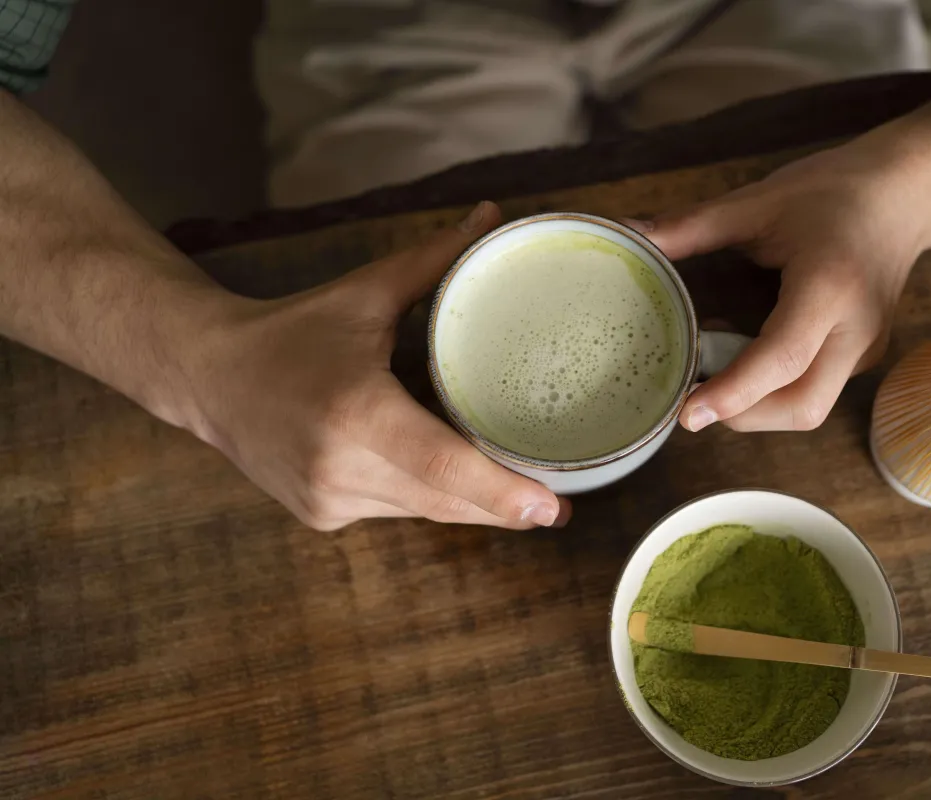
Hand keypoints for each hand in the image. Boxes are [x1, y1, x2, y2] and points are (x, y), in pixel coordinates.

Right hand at [182, 202, 569, 530]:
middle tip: (557, 504)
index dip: (501, 494)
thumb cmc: (293, 329)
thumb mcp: (364, 293)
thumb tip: (493, 217)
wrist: (206, 375)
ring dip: (466, 504)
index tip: (551, 508)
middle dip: (502, 508)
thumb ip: (435, 260)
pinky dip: (422, 497)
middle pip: (444, 502)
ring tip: (514, 494)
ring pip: (423, 512)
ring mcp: (328, 499)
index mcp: (358, 411)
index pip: (443, 466)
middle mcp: (341, 465)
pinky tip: (439, 478)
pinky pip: (393, 512)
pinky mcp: (321, 517)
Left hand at [635, 143, 928, 431]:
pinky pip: (814, 390)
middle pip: (801, 407)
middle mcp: (856, 330)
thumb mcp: (759, 201)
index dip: (733, 392)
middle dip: (742, 416)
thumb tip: (630, 235)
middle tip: (691, 398)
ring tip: (714, 368)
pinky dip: (772, 390)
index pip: (783, 359)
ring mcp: (865, 349)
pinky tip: (743, 353)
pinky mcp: (862, 356)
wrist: (906, 194)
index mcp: (830, 287)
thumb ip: (692, 226)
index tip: (687, 413)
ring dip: (756, 407)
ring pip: (809, 408)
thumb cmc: (834, 192)